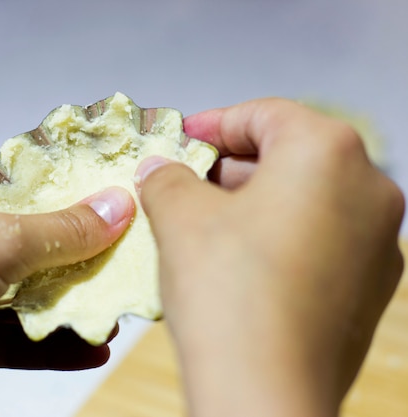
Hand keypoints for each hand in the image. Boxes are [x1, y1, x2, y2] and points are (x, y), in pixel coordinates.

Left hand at [0, 156, 133, 415]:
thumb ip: (60, 230)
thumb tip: (116, 208)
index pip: (24, 181)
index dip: (72, 189)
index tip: (119, 197)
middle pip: (33, 239)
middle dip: (80, 255)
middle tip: (129, 259)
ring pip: (28, 292)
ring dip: (70, 304)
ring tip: (116, 311)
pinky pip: (16, 336)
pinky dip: (52, 343)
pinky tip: (91, 347)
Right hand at [136, 99, 404, 416]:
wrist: (265, 392)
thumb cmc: (230, 294)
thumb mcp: (179, 215)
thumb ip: (167, 177)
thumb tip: (161, 170)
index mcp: (329, 152)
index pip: (265, 113)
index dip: (214, 122)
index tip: (183, 138)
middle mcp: (369, 189)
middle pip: (290, 155)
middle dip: (231, 166)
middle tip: (186, 181)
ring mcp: (378, 241)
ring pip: (306, 199)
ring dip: (254, 202)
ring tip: (204, 222)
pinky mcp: (371, 286)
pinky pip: (320, 239)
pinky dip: (279, 236)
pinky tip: (238, 260)